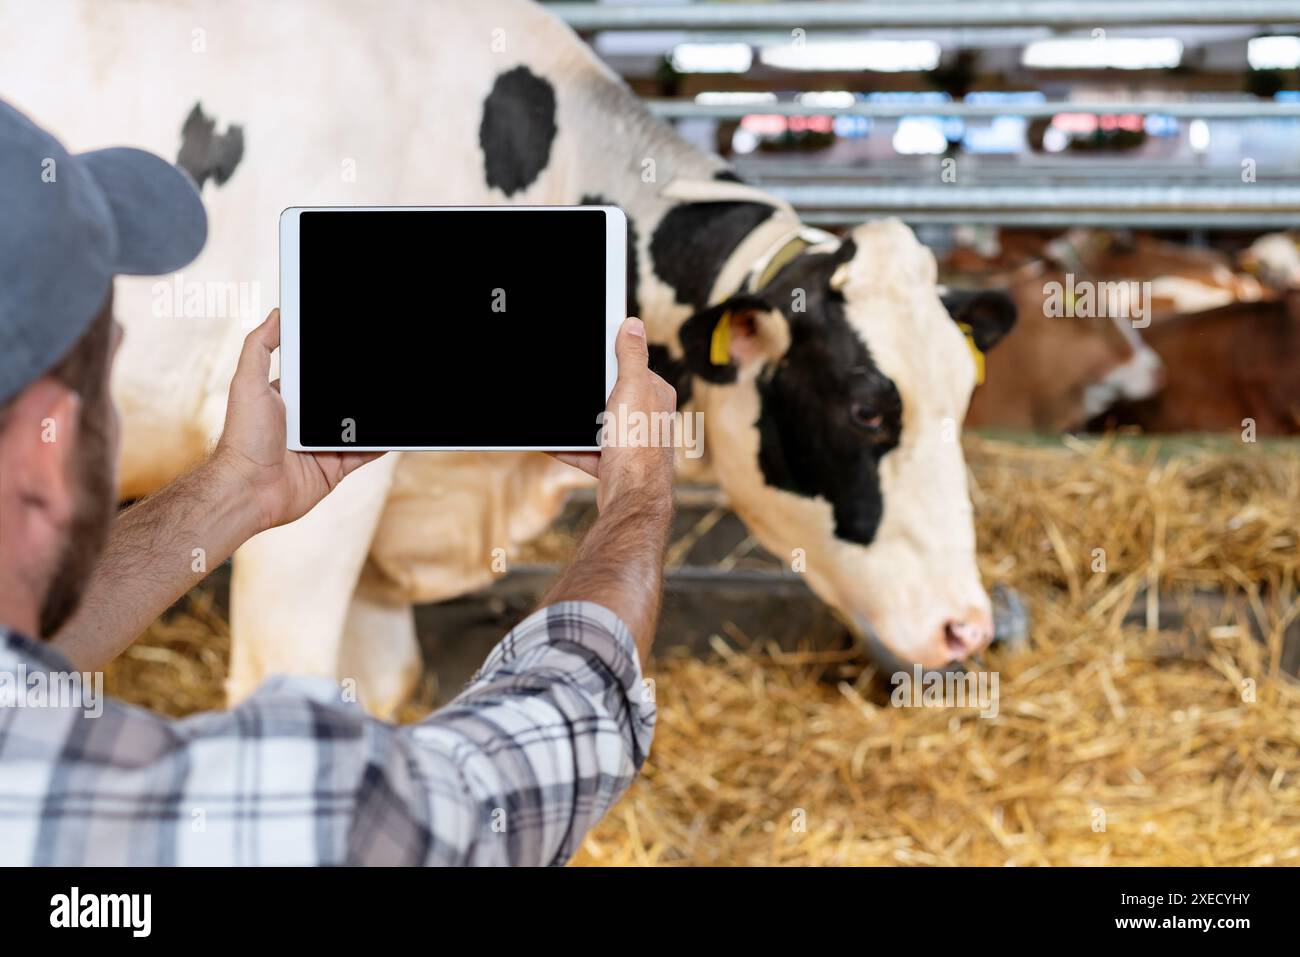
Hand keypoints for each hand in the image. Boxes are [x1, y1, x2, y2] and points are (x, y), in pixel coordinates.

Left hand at [213, 309, 381, 531]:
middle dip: (358, 391)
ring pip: (356, 426)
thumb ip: (260, 348)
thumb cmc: (243, 438)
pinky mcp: (334, 469)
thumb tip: (277, 314)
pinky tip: (394, 431)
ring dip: (372, 416)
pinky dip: (379, 444)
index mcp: (288, 399)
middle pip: (340, 401)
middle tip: (382, 374)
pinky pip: (364, 453)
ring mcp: (321, 446)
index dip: (332, 365)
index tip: (355, 348)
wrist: (249, 489)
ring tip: (394, 400)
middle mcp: (305, 422)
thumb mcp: (247, 383)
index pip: (316, 376)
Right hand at [551, 317, 675, 513]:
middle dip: (590, 395)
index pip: (631, 366)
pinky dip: (570, 448)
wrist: (631, 496)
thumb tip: (633, 324)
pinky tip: (551, 443)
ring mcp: (631, 442)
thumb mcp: (632, 387)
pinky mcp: (615, 464)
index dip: (609, 362)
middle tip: (573, 391)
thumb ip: (632, 355)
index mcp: (656, 394)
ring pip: (597, 424)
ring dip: (578, 423)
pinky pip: (586, 450)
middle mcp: (648, 417)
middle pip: (610, 395)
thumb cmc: (638, 444)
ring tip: (560, 418)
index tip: (589, 357)